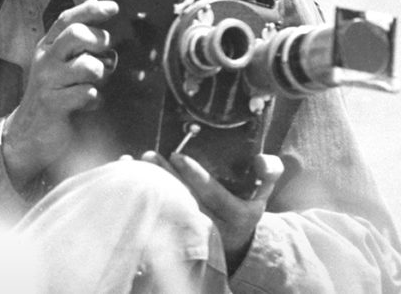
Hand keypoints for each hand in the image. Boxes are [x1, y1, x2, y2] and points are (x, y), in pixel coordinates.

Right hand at [2, 0, 117, 186]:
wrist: (29, 134)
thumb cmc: (52, 94)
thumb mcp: (61, 62)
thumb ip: (77, 38)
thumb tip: (96, 4)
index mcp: (48, 46)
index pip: (68, 19)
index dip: (91, 10)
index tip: (113, 8)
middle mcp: (45, 60)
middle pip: (76, 34)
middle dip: (98, 40)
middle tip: (105, 53)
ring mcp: (47, 81)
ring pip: (87, 65)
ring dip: (100, 74)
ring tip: (95, 83)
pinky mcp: (53, 104)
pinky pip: (87, 93)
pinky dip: (95, 99)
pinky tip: (89, 103)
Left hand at [142, 151, 283, 269]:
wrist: (237, 244)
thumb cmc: (247, 209)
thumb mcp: (263, 192)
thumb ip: (268, 172)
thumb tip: (260, 160)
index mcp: (238, 216)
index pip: (213, 194)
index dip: (195, 175)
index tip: (178, 155)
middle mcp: (216, 228)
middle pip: (187, 200)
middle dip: (167, 177)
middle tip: (151, 155)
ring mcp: (197, 236)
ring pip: (171, 210)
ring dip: (153, 186)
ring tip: (140, 163)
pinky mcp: (180, 237)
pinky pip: (160, 218)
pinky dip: (146, 200)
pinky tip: (131, 181)